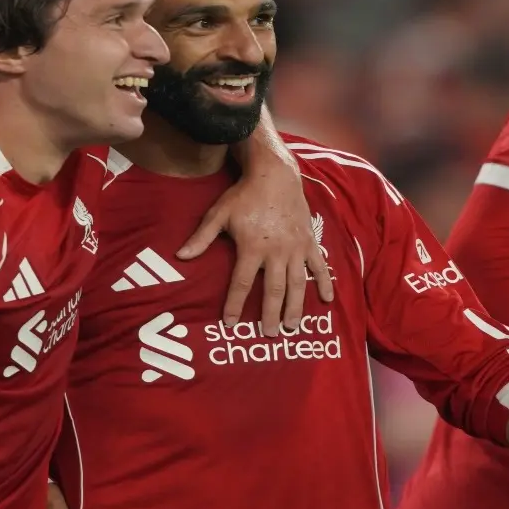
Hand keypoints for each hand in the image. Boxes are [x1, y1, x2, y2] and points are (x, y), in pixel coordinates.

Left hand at [178, 163, 332, 335]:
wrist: (274, 174)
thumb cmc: (244, 195)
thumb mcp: (219, 214)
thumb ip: (201, 238)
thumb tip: (180, 256)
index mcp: (252, 248)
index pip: (241, 284)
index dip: (234, 305)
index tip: (229, 323)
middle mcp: (276, 252)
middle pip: (274, 290)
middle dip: (271, 314)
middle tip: (270, 334)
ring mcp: (295, 248)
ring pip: (297, 284)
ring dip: (296, 307)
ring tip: (293, 327)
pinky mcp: (309, 241)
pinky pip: (319, 266)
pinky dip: (325, 282)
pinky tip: (327, 300)